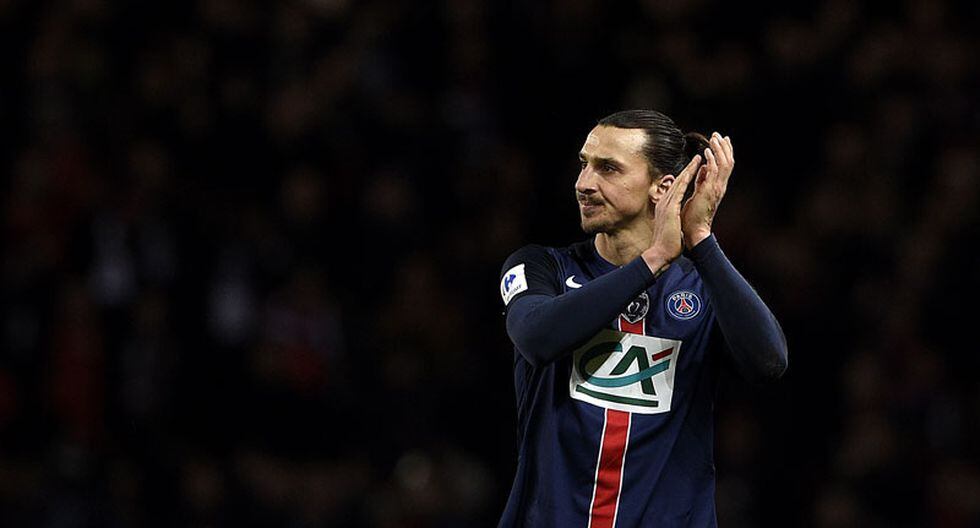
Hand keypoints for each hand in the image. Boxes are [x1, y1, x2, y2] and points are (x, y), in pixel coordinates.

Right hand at [642, 155, 700, 275]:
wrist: (660, 253)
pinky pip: (680, 189)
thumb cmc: (667, 244)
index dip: (685, 177)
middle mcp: (664, 203)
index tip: (693, 169)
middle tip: (697, 157)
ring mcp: (666, 205)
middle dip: (688, 168)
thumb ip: (673, 219)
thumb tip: (676, 219)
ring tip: (698, 158)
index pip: (676, 188)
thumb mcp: (671, 227)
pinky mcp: (671, 208)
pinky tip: (693, 170)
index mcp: (665, 208)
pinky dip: (687, 178)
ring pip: (680, 182)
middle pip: (678, 181)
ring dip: (689, 169)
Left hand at [682, 132, 732, 247]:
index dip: (722, 152)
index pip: (724, 166)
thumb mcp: (697, 194)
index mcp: (716, 187)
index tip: (719, 139)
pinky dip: (711, 160)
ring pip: (724, 164)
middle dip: (723, 147)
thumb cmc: (691, 217)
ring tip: (714, 138)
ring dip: (719, 150)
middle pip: (728, 162)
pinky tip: (706, 151)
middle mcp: (719, 187)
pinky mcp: (710, 192)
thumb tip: (703, 168)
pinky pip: (714, 172)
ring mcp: (716, 189)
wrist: (692, 233)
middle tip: (718, 134)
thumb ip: (701, 181)